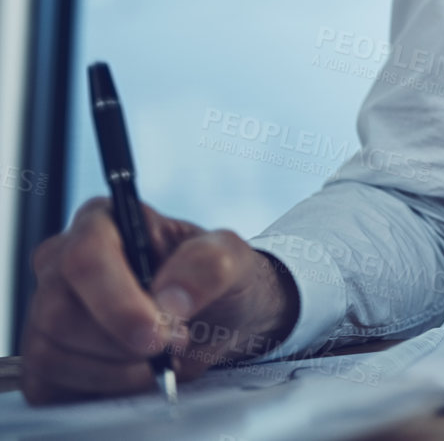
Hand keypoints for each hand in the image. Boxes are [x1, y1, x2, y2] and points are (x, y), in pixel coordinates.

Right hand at [21, 198, 299, 403]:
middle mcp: (61, 264)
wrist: (217, 317)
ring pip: (52, 356)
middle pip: (61, 316)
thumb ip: (208, 267)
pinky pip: (51, 387)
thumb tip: (169, 301)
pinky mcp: (43, 359)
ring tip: (158, 356)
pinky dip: (101, 391)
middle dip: (125, 344)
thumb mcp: (230, 258)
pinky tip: (133, 373)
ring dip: (117, 371)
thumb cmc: (213, 278)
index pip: (85, 259)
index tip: (157, 334)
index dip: (118, 304)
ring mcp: (45, 312)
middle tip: (173, 342)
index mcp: (101, 223)